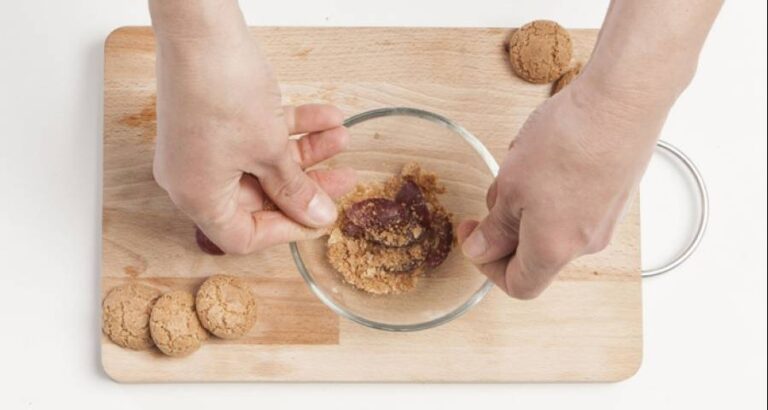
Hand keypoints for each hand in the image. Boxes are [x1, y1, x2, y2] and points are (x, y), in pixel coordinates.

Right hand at [152, 29, 353, 253]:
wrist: (199, 28)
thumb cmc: (221, 90)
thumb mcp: (269, 150)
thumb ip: (295, 189)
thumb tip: (318, 217)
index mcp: (197, 197)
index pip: (244, 236)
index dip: (287, 230)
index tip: (321, 217)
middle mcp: (194, 177)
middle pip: (259, 197)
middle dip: (306, 183)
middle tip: (343, 177)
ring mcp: (203, 148)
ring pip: (263, 163)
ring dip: (306, 151)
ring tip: (342, 137)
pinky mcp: (213, 121)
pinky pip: (255, 135)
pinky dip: (290, 127)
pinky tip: (326, 115)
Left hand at [458, 76, 670, 298]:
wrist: (623, 101)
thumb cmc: (568, 141)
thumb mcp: (511, 186)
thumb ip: (495, 227)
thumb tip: (481, 251)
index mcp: (554, 250)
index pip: (518, 286)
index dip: (487, 267)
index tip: (473, 236)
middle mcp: (585, 244)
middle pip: (535, 256)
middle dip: (506, 228)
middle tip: (496, 192)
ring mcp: (605, 220)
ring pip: (552, 227)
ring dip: (528, 204)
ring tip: (523, 164)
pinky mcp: (615, 195)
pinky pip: (573, 206)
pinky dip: (552, 191)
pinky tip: (547, 156)